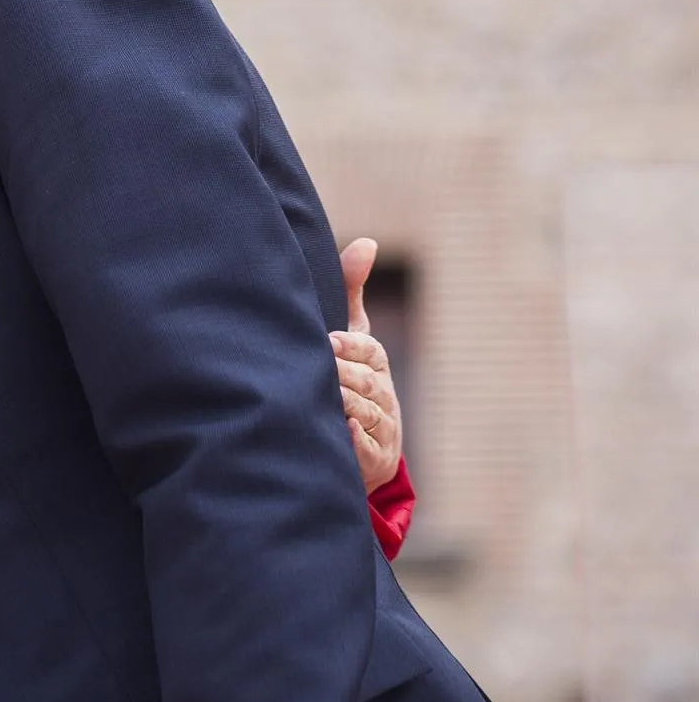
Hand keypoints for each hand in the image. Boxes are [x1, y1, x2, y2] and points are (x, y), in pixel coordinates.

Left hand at [336, 237, 402, 493]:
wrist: (357, 444)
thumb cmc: (346, 375)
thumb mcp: (349, 334)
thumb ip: (352, 289)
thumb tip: (368, 241)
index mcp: (375, 363)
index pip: (367, 350)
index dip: (348, 347)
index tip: (326, 343)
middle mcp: (382, 395)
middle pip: (364, 381)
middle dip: (340, 377)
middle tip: (319, 372)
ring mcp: (381, 428)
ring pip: (363, 412)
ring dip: (343, 407)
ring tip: (323, 401)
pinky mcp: (373, 460)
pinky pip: (365, 449)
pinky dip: (354, 441)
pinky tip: (342, 433)